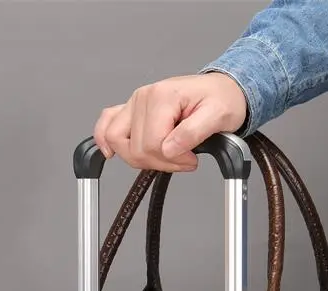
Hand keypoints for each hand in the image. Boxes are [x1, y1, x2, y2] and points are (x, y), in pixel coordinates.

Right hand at [93, 73, 247, 171]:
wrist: (221, 90)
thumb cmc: (221, 100)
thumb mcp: (217, 116)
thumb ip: (192, 133)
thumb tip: (170, 149)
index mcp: (163, 96)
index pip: (154, 144)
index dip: (173, 160)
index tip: (191, 160)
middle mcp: (144, 98)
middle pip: (136, 148)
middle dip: (161, 162)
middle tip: (183, 159)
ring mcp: (135, 104)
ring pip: (120, 143)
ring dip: (141, 158)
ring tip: (165, 156)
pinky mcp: (132, 110)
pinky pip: (106, 124)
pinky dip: (105, 140)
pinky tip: (110, 152)